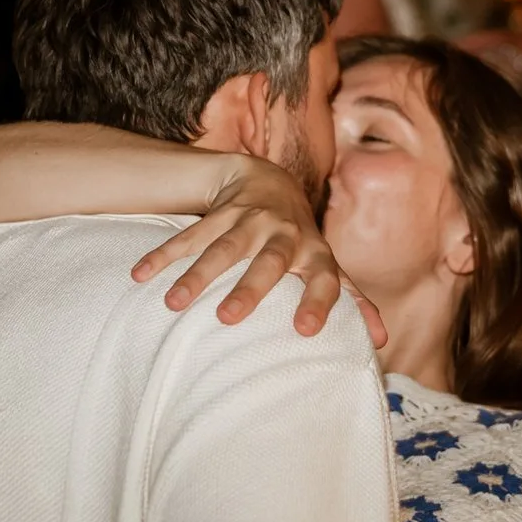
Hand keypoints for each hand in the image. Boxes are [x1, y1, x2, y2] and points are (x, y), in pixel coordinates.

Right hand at [132, 160, 386, 344]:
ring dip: (195, 274)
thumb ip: (353, 301)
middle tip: (228, 320)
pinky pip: (188, 235)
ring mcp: (247, 221)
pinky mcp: (217, 213)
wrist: (269, 179)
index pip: (323, 278)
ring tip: (173, 304)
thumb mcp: (328, 264)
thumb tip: (381, 341)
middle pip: (266, 261)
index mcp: (313, 252)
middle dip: (248, 289)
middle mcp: (282, 234)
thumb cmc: (302, 239)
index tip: (306, 331)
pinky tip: (139, 276)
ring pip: (220, 247)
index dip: (318, 302)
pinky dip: (163, 255)